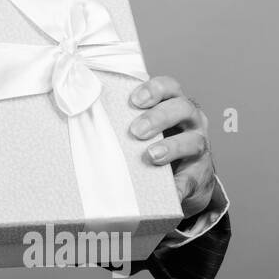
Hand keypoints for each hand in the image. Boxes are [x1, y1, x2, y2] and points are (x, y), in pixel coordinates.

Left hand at [127, 75, 215, 218]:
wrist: (184, 178)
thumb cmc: (155, 144)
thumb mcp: (144, 128)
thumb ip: (123, 120)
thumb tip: (78, 120)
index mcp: (174, 104)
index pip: (170, 87)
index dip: (154, 89)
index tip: (134, 99)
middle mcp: (191, 121)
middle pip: (182, 108)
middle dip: (158, 117)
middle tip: (136, 131)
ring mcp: (199, 147)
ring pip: (193, 141)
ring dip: (171, 147)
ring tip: (151, 156)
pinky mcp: (199, 175)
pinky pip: (191, 180)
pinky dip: (180, 185)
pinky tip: (171, 191)